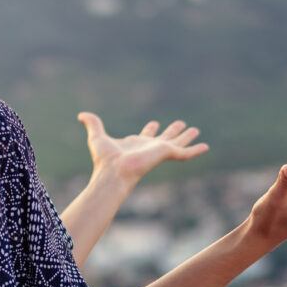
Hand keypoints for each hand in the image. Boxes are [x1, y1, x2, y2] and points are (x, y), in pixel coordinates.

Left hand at [77, 111, 209, 189]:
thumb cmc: (105, 159)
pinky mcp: (166, 154)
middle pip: (164, 137)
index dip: (150, 129)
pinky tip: (205, 146)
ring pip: (177, 143)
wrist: (114, 172)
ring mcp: (158, 151)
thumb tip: (81, 114)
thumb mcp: (97, 136)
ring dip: (186, 137)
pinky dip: (195, 150)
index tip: (154, 123)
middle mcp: (149, 148)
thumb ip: (92, 124)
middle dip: (172, 131)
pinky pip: (184, 153)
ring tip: (196, 130)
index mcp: (136, 144)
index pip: (145, 135)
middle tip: (181, 124)